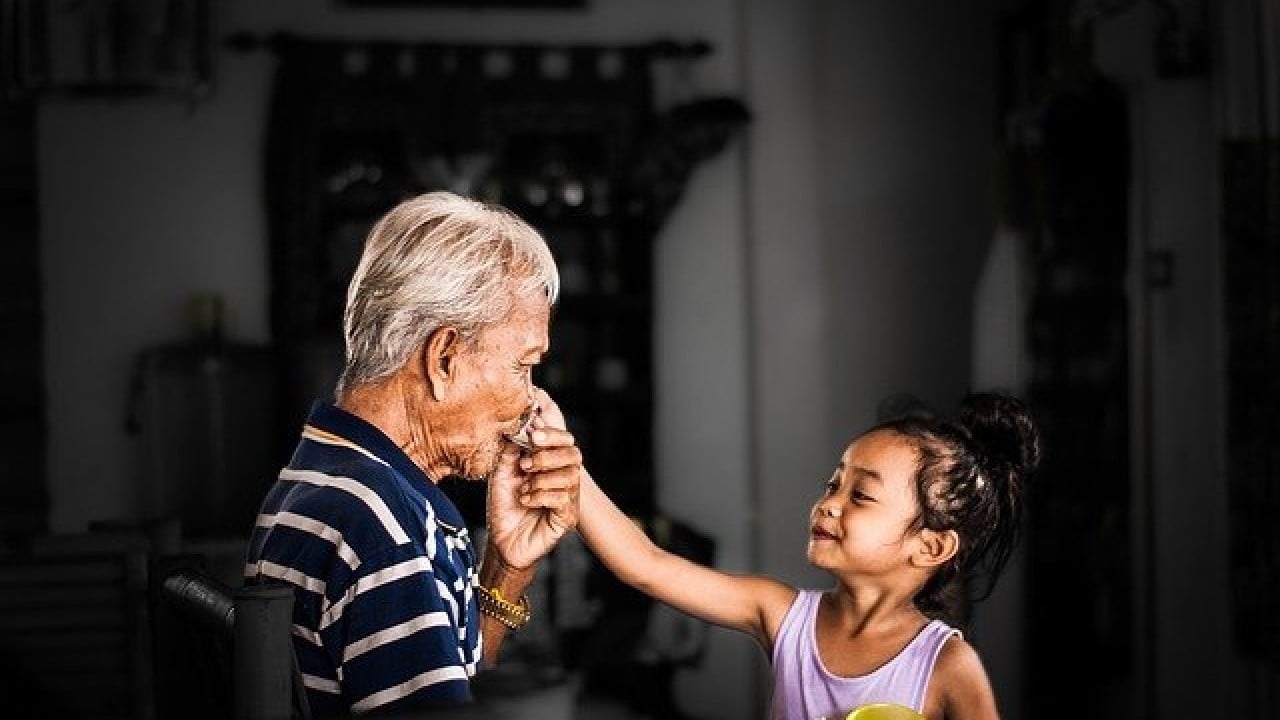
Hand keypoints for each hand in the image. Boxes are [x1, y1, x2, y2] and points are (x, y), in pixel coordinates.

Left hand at [485, 388, 581, 569]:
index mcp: (552, 463)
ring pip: (570, 476)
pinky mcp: (567, 517)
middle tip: (525, 465)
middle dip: (548, 456)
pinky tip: (526, 501)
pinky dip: (540, 496)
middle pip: (574, 454)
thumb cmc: (504, 506)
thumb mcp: (503, 472)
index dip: (552, 434)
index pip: (565, 440)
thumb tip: (522, 426)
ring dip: (541, 479)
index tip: (533, 435)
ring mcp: (568, 498)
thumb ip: (513, 449)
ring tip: (523, 487)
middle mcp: (564, 478)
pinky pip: (563, 498)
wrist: (500, 540)